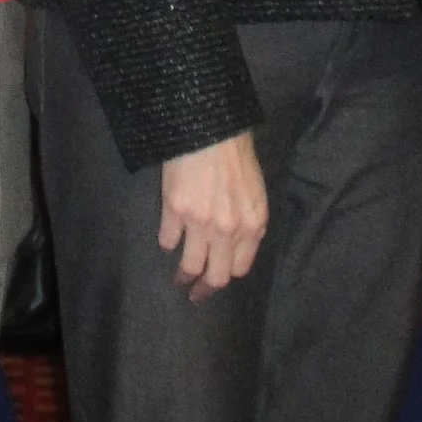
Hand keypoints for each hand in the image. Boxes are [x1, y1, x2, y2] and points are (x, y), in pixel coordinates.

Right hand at [158, 131, 267, 299]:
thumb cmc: (236, 155)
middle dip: (204, 289)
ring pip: (190, 264)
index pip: (239, 269)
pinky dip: (167, 242)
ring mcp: (201, 223)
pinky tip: (168, 239)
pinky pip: (168, 239)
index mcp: (252, 226)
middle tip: (194, 293)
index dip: (226, 277)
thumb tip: (233, 245)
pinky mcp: (176, 210)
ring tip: (178, 277)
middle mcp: (228, 231)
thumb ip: (246, 221)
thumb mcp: (254, 192)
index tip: (216, 281)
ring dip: (182, 275)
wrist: (212, 128)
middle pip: (215, 276)